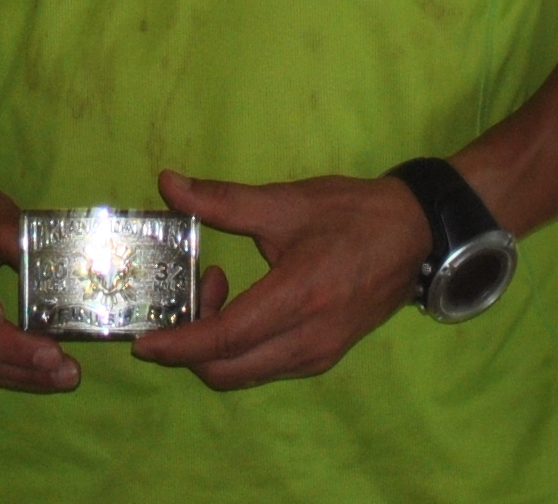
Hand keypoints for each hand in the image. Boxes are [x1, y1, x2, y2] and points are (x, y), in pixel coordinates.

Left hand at [125, 170, 433, 389]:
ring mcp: (319, 354)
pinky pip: (267, 367)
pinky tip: (240, 304)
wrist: (415, 234)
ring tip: (214, 290)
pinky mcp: (324, 356)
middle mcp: (309, 339)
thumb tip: (168, 184)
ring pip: (246, 373)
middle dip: (189, 348)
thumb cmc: (352, 214)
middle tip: (182, 298)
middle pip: (228, 370)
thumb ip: (222, 200)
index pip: (225, 338)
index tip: (142, 342)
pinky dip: (239, 349)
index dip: (179, 344)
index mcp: (298, 298)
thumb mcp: (286, 202)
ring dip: (215, 347)